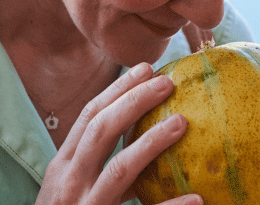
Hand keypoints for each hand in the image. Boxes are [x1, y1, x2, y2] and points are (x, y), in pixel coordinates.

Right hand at [35, 62, 201, 204]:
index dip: (117, 89)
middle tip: (168, 82)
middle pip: (101, 131)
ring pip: (119, 171)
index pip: (89, 117)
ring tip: (182, 122)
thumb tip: (137, 128)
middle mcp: (70, 184)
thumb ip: (93, 162)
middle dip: (134, 101)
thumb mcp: (68, 187)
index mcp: (62, 167)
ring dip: (151, 143)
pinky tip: (196, 199)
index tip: (145, 67)